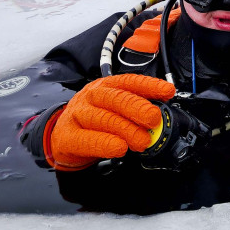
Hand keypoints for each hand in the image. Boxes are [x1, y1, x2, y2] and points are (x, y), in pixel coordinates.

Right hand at [46, 74, 175, 168]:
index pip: (129, 82)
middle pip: (116, 98)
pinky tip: (118, 148)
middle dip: (138, 108)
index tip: (168, 92)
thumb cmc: (94, 122)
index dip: (150, 85)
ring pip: (103, 118)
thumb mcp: (115, 110)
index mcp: (106, 86)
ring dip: (126, 129)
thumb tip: (161, 116)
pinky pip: (87, 139)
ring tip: (142, 141)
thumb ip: (136, 111)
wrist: (61, 136)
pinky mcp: (67, 136)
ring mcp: (78, 114)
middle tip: (154, 119)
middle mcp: (92, 96)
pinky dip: (105, 143)